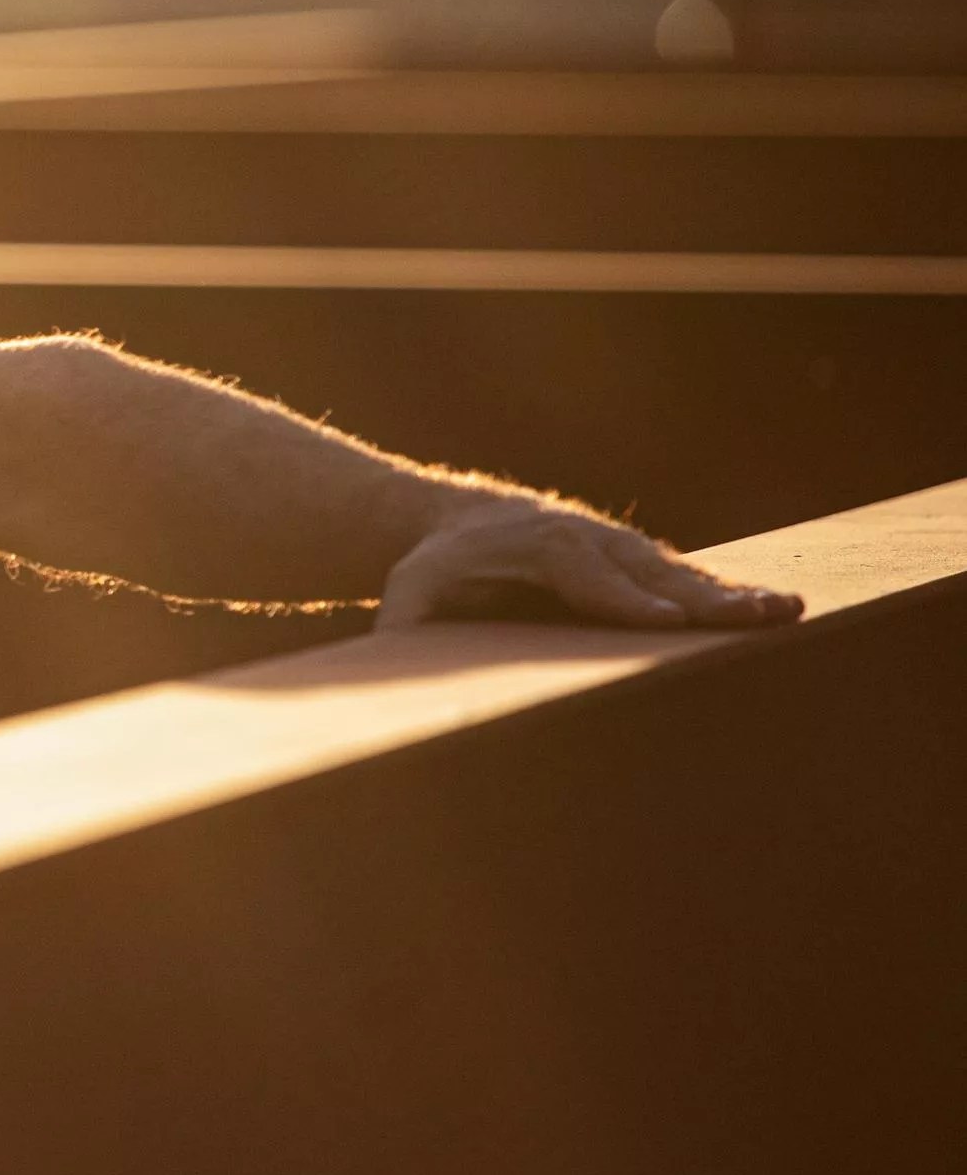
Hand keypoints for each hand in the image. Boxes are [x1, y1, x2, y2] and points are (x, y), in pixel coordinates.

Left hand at [376, 499, 803, 631]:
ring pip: (683, 575)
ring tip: (786, 611)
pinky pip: (689, 580)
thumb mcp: (412, 586)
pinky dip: (730, 594)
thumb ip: (404, 617)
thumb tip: (389, 651)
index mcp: (543, 550)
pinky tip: (775, 612)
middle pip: (653, 575)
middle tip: (753, 616)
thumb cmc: (441, 566)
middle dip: (704, 597)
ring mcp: (622, 551)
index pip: (592, 579)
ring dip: (734, 595)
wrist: (467, 523)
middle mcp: (593, 544)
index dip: (628, 602)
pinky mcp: (639, 564)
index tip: (667, 622)